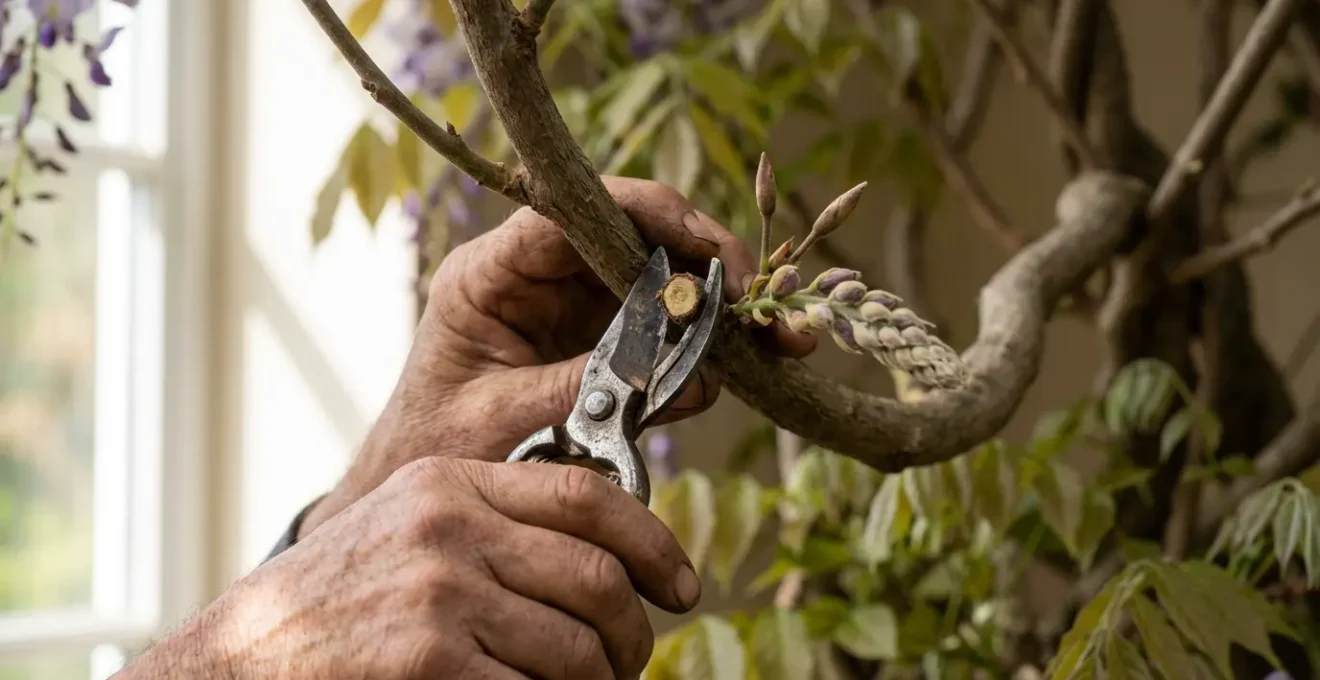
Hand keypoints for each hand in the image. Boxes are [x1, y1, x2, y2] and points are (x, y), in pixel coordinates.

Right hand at [120, 457, 699, 679]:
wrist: (245, 654)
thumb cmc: (340, 596)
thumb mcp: (414, 526)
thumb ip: (498, 522)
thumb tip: (607, 555)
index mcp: (453, 482)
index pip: (588, 496)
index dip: (654, 542)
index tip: (680, 584)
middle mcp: (450, 528)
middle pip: (596, 577)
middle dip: (635, 632)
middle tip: (634, 659)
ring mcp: (439, 595)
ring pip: (576, 647)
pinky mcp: (429, 661)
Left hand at [302, 177, 814, 535]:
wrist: (410, 482)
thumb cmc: (434, 448)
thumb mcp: (502, 420)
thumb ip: (588, 389)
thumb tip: (693, 377)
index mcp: (489, 272)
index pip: (575, 211)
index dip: (653, 217)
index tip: (713, 254)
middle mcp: (534, 272)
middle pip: (633, 234)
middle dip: (707, 261)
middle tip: (764, 303)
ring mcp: (568, 302)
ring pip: (658, 276)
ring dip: (719, 305)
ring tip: (777, 340)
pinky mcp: (594, 336)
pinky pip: (661, 325)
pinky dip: (706, 344)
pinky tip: (746, 363)